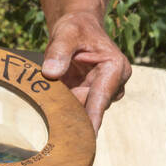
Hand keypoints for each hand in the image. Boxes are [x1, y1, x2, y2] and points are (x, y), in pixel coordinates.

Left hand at [41, 11, 131, 132]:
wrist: (77, 28)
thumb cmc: (75, 28)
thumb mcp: (66, 33)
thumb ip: (58, 52)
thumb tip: (50, 73)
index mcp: (115, 68)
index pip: (101, 97)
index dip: (93, 118)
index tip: (88, 138)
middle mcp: (114, 84)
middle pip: (89, 107)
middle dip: (70, 111)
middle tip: (51, 114)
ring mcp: (102, 93)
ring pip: (81, 110)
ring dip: (65, 107)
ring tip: (51, 98)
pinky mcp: (90, 97)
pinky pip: (75, 108)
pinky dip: (62, 106)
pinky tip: (52, 100)